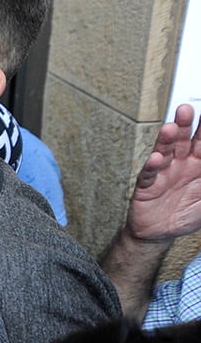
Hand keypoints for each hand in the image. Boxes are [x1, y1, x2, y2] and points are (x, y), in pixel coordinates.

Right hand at [124, 103, 200, 241]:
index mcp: (200, 165)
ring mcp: (164, 172)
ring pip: (166, 151)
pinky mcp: (147, 185)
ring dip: (167, 140)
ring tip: (170, 128)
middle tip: (186, 109)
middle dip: (186, 124)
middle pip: (185, 140)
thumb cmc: (186, 213)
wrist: (159, 233)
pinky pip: (149, 174)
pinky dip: (151, 167)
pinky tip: (155, 159)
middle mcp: (182, 164)